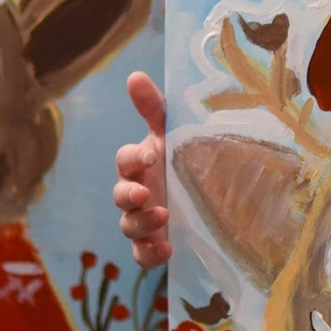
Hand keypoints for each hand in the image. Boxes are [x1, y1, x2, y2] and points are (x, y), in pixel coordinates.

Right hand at [114, 72, 171, 265]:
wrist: (210, 195)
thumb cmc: (184, 158)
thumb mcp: (174, 131)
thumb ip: (154, 107)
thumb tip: (134, 75)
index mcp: (139, 166)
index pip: (124, 160)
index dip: (132, 159)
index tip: (150, 156)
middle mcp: (136, 193)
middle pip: (120, 196)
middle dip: (129, 194)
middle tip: (145, 193)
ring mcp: (142, 221)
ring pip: (128, 226)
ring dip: (141, 223)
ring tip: (162, 216)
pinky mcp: (153, 245)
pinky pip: (142, 255)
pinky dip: (149, 255)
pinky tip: (166, 250)